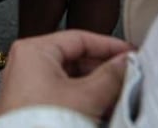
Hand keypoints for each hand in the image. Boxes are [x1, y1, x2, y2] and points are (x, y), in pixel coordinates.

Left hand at [0, 30, 131, 119]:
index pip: (79, 38)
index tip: (130, 53)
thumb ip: (111, 76)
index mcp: (33, 50)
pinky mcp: (32, 104)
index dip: (109, 45)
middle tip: (130, 76)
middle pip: (76, 58)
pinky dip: (85, 99)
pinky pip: (64, 94)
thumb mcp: (86, 97)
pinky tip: (104, 109)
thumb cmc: (40, 122)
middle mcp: (27, 63)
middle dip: (105, 70)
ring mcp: (28, 84)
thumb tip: (126, 63)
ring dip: (98, 87)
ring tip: (121, 95)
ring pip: (72, 78)